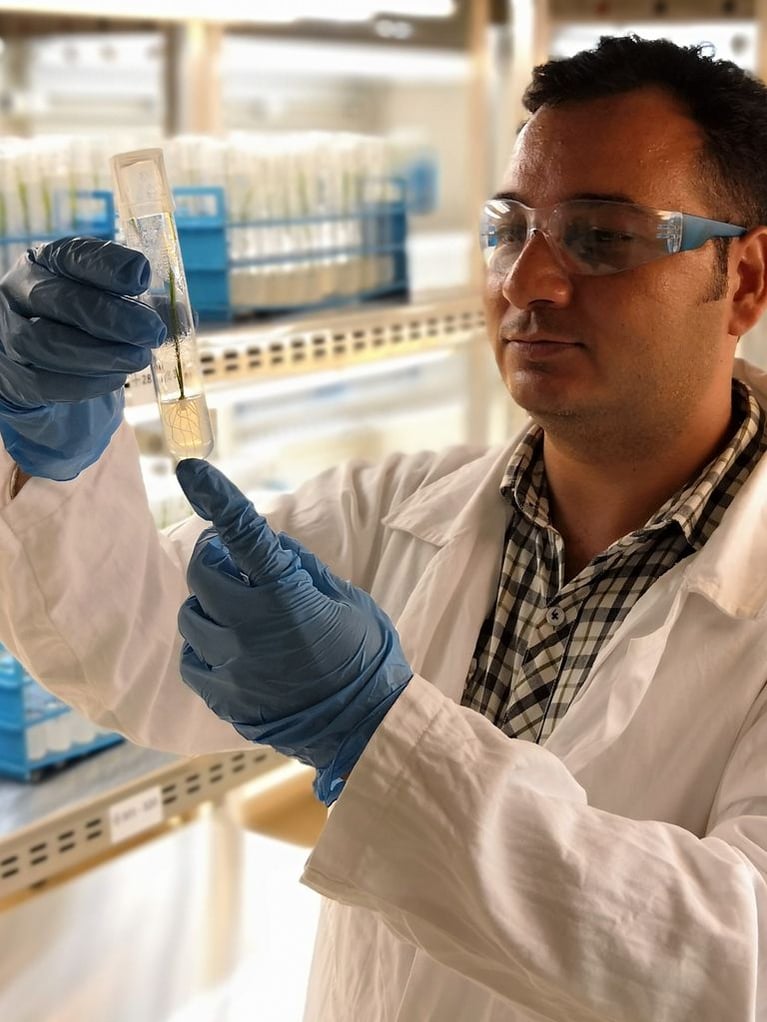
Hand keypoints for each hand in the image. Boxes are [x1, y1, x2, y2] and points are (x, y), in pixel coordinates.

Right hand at [0, 236, 165, 480]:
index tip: (142, 276)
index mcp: (47, 262)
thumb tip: (182, 313)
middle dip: (113, 317)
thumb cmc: (90, 328)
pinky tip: (114, 378)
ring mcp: (9, 333)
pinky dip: (87, 383)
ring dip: (102, 354)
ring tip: (138, 359)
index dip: (107, 265)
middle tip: (153, 331)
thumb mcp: (116, 305)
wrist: (51, 370)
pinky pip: (46, 382)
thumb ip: (145, 305)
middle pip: (60, 300)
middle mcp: (21, 291)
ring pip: (48, 343)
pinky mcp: (13, 376)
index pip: (72, 255)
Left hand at [175, 458, 412, 804]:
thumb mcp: (344, 599)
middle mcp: (248, 627)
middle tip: (237, 566)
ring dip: (211, 607)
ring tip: (243, 618)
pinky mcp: (221, 696)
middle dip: (216, 560)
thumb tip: (266, 547)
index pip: (242, 534)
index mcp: (285, 596)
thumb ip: (300, 570)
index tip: (190, 469)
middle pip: (202, 573)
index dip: (215, 496)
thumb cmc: (363, 657)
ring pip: (192, 617)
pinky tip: (235, 652)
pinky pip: (192, 659)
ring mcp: (231, 665)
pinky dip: (207, 647)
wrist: (364, 727)